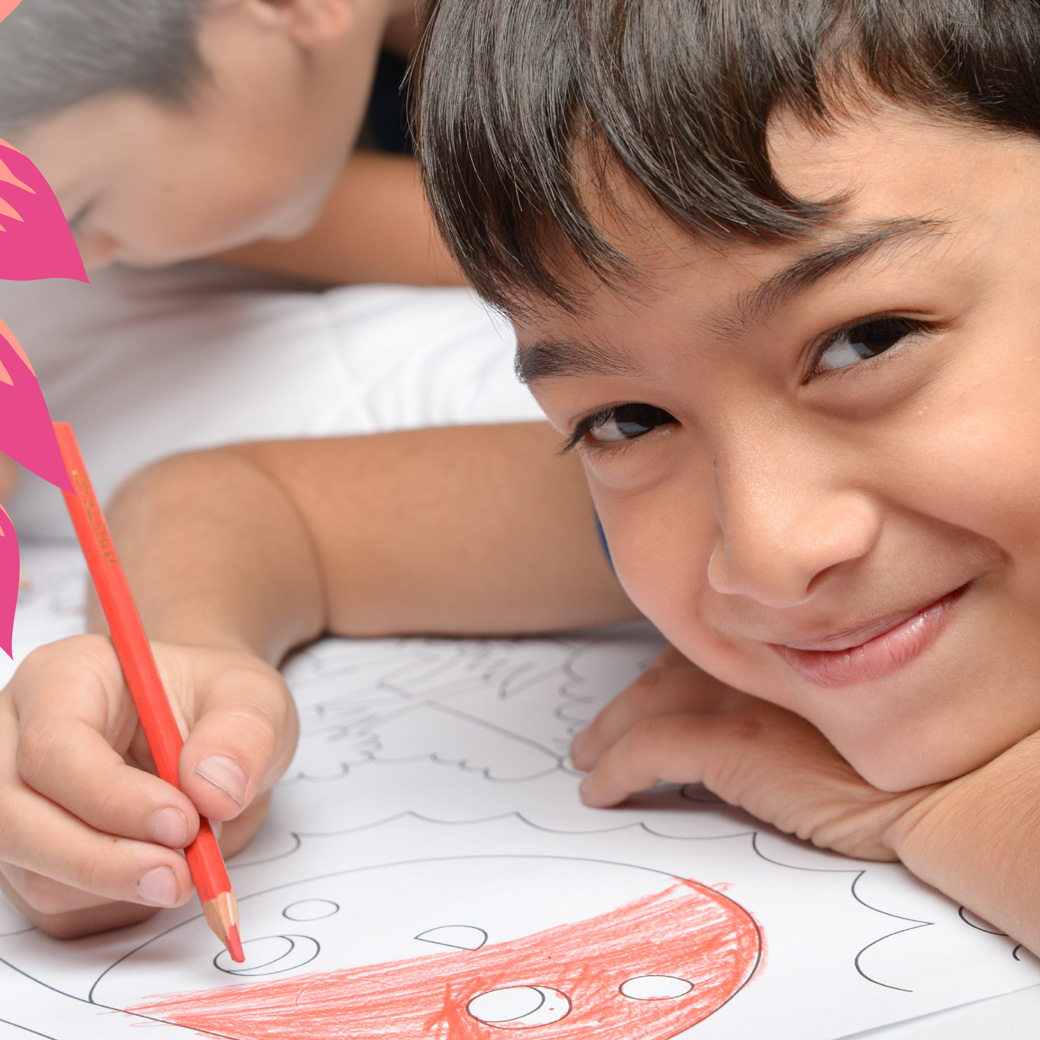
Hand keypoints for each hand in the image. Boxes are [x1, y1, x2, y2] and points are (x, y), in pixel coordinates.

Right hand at [0, 634, 297, 937]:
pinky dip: (118, 906)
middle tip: (181, 876)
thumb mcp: (254, 698)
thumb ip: (243, 735)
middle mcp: (18, 738)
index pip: (54, 746)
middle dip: (100, 860)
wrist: (212, 739)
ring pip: (33, 872)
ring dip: (117, 888)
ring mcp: (15, 803)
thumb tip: (214, 789)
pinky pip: (56, 908)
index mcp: (63, 677)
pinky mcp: (30, 860)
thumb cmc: (219, 706)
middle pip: (15, 817)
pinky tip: (164, 868)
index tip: (183, 822)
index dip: (112, 796)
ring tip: (191, 863)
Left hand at [571, 645, 937, 860]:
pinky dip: (615, 770)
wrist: (943, 788)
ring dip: (608, 735)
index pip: (702, 648)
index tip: (643, 691)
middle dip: (625, 703)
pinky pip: (649, 753)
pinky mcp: (733, 744)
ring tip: (586, 759)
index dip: (664, 670)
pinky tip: (600, 790)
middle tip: (597, 731)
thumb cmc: (905, 758)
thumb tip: (754, 731)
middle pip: (664, 673)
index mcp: (781, 651)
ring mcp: (742, 700)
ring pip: (646, 707)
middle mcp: (755, 665)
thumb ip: (794, 698)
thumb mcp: (840, 711)